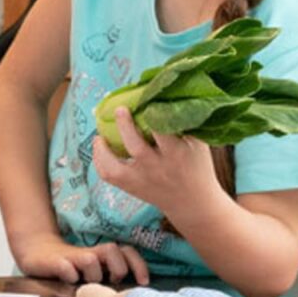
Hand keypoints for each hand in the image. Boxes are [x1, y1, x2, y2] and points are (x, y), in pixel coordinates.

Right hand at [13, 229, 150, 285]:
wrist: (35, 253)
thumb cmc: (68, 269)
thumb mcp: (92, 275)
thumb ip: (108, 280)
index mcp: (102, 257)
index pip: (127, 252)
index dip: (138, 265)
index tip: (143, 282)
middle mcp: (90, 254)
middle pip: (113, 250)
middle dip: (116, 269)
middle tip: (110, 281)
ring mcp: (72, 257)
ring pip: (91, 260)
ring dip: (92, 275)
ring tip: (84, 284)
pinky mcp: (54, 262)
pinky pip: (66, 268)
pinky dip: (70, 276)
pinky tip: (67, 281)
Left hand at [92, 109, 221, 216]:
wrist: (195, 204)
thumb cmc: (197, 166)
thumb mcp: (198, 144)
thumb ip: (185, 123)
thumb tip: (169, 92)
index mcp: (177, 154)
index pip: (163, 131)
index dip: (154, 114)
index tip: (148, 100)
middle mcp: (157, 167)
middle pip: (136, 147)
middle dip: (125, 126)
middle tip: (120, 109)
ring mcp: (141, 179)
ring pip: (115, 166)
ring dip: (102, 148)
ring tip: (99, 134)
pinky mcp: (131, 187)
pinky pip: (108, 175)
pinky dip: (99, 160)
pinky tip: (100, 146)